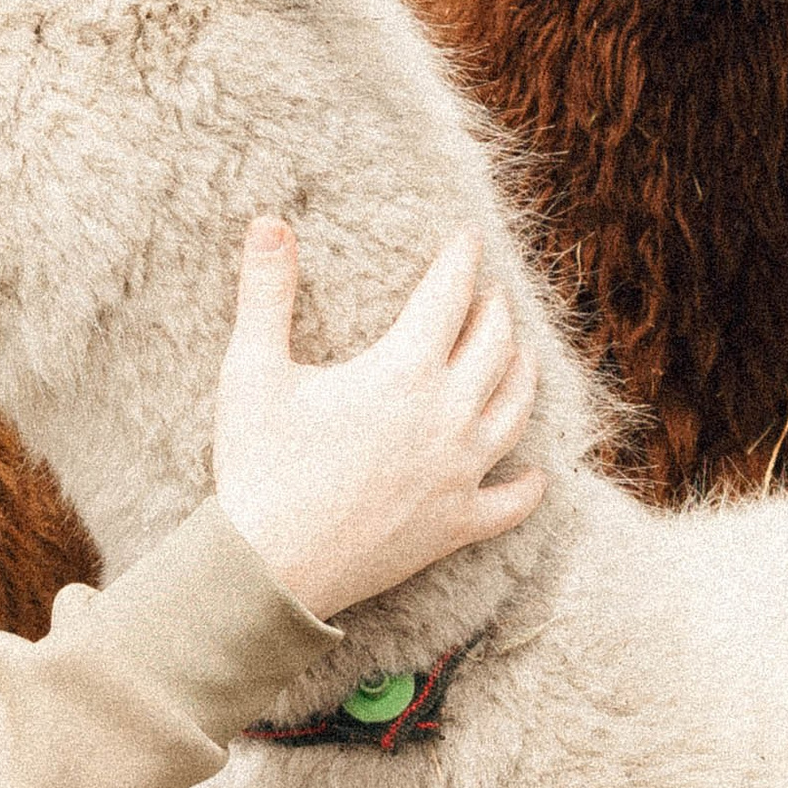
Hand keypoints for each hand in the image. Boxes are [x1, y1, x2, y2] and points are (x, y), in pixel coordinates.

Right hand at [212, 221, 544, 620]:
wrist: (270, 566)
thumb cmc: (257, 465)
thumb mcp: (252, 370)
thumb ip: (266, 291)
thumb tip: (268, 221)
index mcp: (404, 371)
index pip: (449, 295)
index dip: (461, 259)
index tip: (467, 239)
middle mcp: (447, 416)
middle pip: (495, 344)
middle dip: (494, 309)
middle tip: (487, 292)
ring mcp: (459, 473)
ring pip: (515, 410)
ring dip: (521, 373)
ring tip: (517, 354)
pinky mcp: (456, 524)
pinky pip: (512, 502)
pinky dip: (529, 484)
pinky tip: (536, 472)